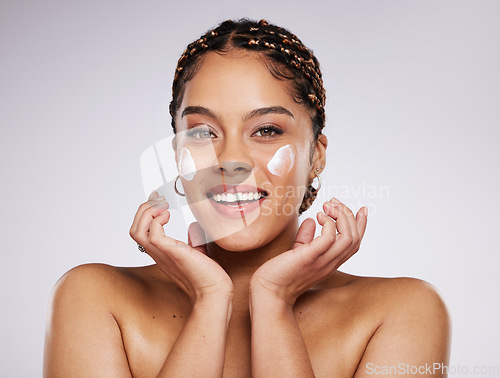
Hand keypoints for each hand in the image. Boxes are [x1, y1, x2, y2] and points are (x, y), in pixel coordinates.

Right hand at [129, 195, 232, 301]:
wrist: (214, 292)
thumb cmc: (208, 276)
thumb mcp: (197, 252)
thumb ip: (193, 240)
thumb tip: (193, 226)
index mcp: (162, 253)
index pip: (141, 233)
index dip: (145, 216)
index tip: (160, 205)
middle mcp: (158, 254)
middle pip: (134, 230)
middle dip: (143, 210)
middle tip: (159, 201)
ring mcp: (163, 255)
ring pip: (137, 232)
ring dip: (147, 213)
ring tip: (163, 206)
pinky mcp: (172, 253)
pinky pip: (153, 236)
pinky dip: (157, 221)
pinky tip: (169, 216)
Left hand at [250, 198, 367, 304]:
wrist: (268, 292)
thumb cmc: (280, 273)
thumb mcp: (299, 252)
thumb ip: (307, 237)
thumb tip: (312, 220)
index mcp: (330, 262)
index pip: (355, 244)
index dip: (362, 225)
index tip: (362, 208)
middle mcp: (330, 263)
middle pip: (354, 238)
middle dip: (348, 215)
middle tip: (334, 202)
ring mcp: (322, 261)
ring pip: (348, 237)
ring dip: (341, 216)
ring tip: (327, 206)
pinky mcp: (309, 258)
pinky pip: (329, 238)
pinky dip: (328, 223)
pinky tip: (319, 216)